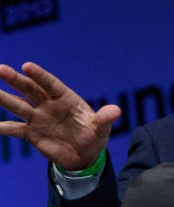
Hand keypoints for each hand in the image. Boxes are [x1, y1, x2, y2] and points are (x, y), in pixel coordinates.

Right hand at [0, 62, 120, 169]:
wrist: (84, 154)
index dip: (39, 75)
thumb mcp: (101, 127)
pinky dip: (4, 128)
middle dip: (15, 80)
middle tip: (0, 69)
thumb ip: (105, 118)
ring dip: (4, 98)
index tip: (26, 65)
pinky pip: (15, 129)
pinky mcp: (32, 133)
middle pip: (30, 90)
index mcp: (66, 98)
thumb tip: (116, 110)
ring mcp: (38, 118)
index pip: (50, 84)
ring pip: (18, 106)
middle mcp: (49, 105)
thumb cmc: (94, 135)